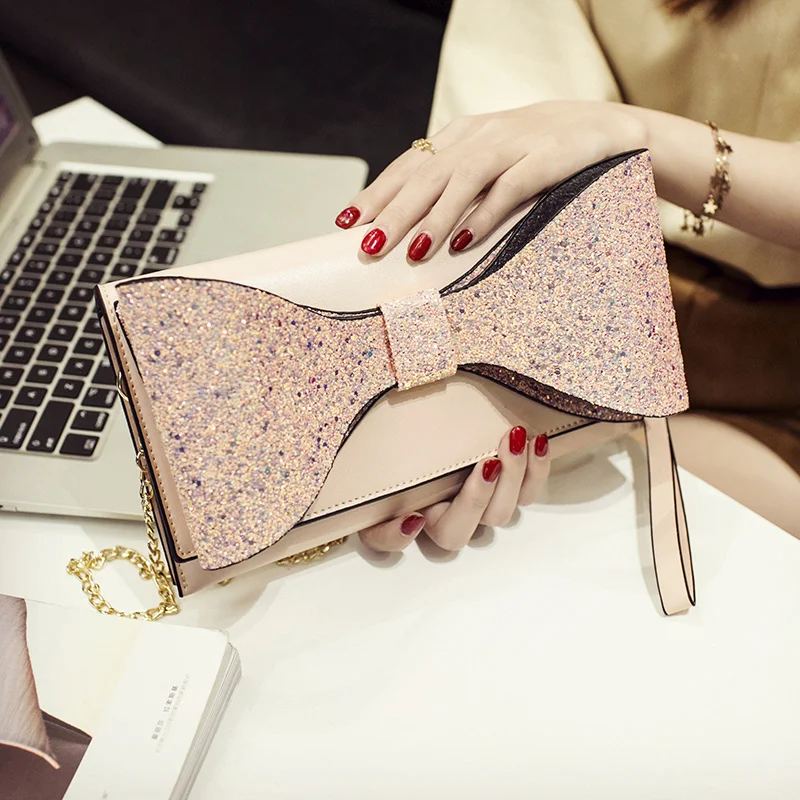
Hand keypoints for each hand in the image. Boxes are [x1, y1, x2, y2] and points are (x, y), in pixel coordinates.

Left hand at [335, 100, 645, 258]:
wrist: (606, 128)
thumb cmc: (537, 152)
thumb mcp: (491, 158)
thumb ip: (455, 181)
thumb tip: (409, 225)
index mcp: (462, 134)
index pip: (409, 164)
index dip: (377, 192)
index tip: (346, 221)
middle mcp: (481, 134)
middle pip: (428, 174)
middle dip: (394, 211)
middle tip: (368, 245)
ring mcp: (515, 143)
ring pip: (463, 180)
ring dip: (433, 217)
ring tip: (409, 251)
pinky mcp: (548, 158)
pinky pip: (510, 188)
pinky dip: (484, 215)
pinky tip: (463, 241)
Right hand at [358, 427, 550, 552]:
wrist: (443, 422)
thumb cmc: (405, 438)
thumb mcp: (377, 452)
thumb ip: (365, 466)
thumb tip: (400, 504)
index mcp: (399, 512)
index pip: (387, 540)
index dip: (397, 537)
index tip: (411, 516)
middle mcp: (439, 519)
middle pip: (457, 532)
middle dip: (476, 498)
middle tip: (487, 461)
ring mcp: (478, 509)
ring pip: (499, 515)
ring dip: (512, 479)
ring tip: (515, 439)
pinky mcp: (507, 492)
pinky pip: (526, 494)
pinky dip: (536, 469)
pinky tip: (537, 440)